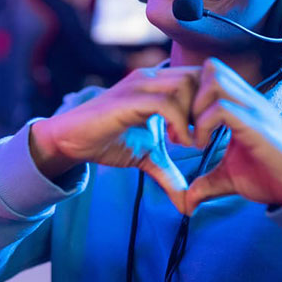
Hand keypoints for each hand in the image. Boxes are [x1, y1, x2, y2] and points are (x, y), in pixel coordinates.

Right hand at [31, 67, 199, 212]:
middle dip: (208, 108)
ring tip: (188, 142)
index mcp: (158, 83)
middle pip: (199, 76)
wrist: (71, 140)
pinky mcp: (129, 100)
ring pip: (186, 85)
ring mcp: (139, 86)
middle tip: (203, 137)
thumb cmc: (108, 142)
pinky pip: (167, 104)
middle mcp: (151, 77)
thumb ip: (170, 174)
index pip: (200, 76)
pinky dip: (181, 124)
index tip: (208, 132)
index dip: (210, 103)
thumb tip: (188, 204)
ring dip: (196, 116)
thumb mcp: (148, 158)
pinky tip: (178, 143)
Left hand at [185, 58, 281, 213]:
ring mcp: (254, 109)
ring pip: (215, 80)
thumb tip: (186, 202)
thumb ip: (205, 182)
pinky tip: (200, 145)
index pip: (210, 73)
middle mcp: (248, 99)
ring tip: (192, 136)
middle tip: (182, 127)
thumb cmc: (269, 177)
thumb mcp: (227, 177)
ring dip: (194, 107)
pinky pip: (221, 108)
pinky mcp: (256, 125)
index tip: (179, 126)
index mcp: (241, 104)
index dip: (188, 95)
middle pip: (211, 67)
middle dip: (188, 95)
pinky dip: (202, 125)